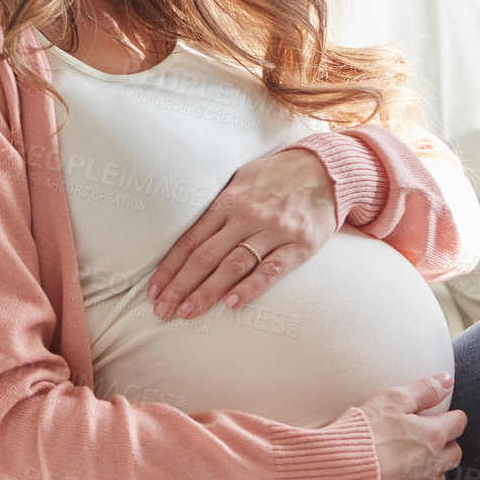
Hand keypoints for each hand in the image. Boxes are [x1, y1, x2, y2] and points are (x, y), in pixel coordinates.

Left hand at [148, 147, 337, 320]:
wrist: (326, 168)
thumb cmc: (276, 177)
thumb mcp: (240, 181)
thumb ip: (217, 208)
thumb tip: (185, 238)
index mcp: (228, 201)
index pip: (189, 241)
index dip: (169, 268)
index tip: (153, 292)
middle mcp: (247, 215)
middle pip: (205, 256)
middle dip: (180, 286)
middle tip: (162, 312)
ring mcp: (274, 230)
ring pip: (232, 265)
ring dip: (207, 291)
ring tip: (187, 312)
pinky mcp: (300, 244)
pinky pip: (271, 269)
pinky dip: (250, 287)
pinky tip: (231, 304)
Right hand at [356, 374, 464, 479]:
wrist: (342, 470)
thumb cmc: (366, 433)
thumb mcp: (392, 400)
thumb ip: (423, 390)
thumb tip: (446, 380)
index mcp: (433, 435)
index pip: (458, 423)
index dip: (450, 415)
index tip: (439, 413)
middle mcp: (433, 462)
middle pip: (455, 451)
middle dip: (447, 441)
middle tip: (429, 433)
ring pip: (441, 474)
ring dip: (435, 464)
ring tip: (415, 455)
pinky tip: (401, 473)